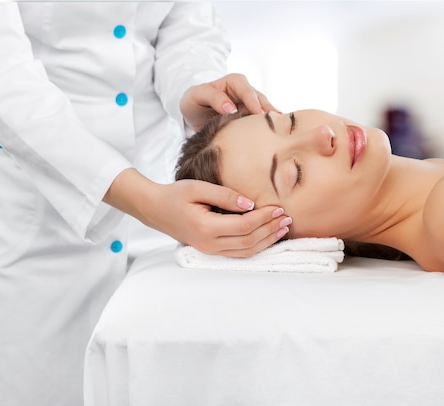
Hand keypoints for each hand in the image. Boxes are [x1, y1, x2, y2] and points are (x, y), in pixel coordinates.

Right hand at [104, 169, 290, 257]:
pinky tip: (267, 237)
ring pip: (245, 251)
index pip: (243, 226)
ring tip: (283, 228)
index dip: (263, 218)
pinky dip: (256, 246)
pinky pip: (238, 253)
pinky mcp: (210, 250)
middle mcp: (208, 244)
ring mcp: (209, 250)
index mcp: (205, 228)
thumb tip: (250, 203)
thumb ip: (224, 195)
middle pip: (248, 242)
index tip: (278, 207)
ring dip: (267, 241)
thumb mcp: (197, 188)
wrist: (155, 209)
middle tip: (287, 218)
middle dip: (270, 230)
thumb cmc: (175, 195)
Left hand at [180, 73, 279, 130]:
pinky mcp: (251, 117)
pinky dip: (268, 127)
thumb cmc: (195, 101)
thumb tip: (231, 109)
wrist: (193, 113)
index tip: (257, 114)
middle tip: (275, 124)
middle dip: (267, 111)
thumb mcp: (198, 95)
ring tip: (280, 130)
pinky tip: (275, 135)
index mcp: (234, 82)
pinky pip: (261, 121)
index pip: (247, 91)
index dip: (253, 103)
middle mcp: (246, 91)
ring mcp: (251, 105)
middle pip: (260, 101)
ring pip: (264, 111)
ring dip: (270, 120)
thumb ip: (214, 98)